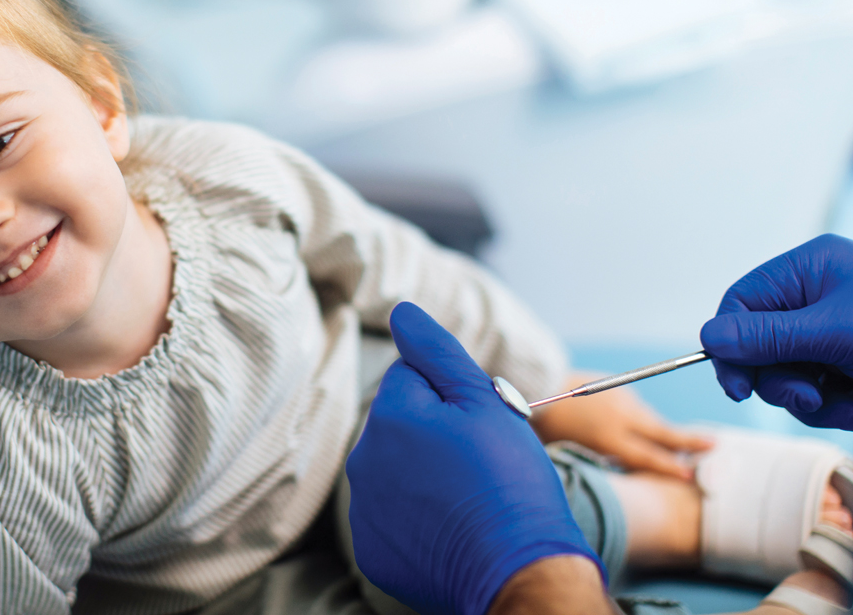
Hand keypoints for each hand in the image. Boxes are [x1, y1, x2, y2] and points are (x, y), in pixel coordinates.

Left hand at [346, 302, 603, 614]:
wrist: (519, 571)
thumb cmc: (510, 483)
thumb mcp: (485, 404)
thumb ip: (437, 353)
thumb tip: (401, 312)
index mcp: (390, 416)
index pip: (411, 375)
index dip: (451, 394)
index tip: (479, 424)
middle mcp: (364, 460)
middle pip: (401, 422)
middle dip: (434, 431)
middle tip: (480, 463)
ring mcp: (364, 509)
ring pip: (395, 467)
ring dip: (423, 472)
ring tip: (468, 497)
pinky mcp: (372, 548)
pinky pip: (392, 515)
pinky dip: (416, 517)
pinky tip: (450, 526)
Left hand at [530, 382, 712, 480]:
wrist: (539, 383)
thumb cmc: (547, 425)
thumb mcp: (573, 449)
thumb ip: (601, 457)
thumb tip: (621, 466)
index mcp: (608, 437)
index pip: (647, 456)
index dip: (668, 467)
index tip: (688, 475)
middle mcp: (621, 417)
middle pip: (662, 432)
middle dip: (689, 441)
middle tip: (714, 445)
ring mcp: (622, 399)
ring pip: (650, 419)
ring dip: (661, 431)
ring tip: (685, 442)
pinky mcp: (617, 387)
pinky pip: (637, 408)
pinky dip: (642, 419)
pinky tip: (637, 426)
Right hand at [700, 234, 852, 428]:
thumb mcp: (835, 332)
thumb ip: (770, 336)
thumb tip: (711, 338)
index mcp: (808, 271)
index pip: (741, 304)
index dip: (731, 347)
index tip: (739, 387)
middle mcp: (814, 300)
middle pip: (757, 346)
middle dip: (780, 380)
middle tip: (809, 395)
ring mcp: (828, 335)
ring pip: (783, 376)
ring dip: (810, 400)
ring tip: (847, 399)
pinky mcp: (843, 366)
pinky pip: (812, 394)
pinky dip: (833, 407)